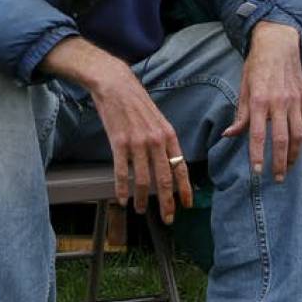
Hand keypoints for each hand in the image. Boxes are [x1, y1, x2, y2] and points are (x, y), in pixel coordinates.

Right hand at [41, 38, 193, 222]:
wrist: (115, 84)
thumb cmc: (135, 102)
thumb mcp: (157, 119)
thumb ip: (163, 141)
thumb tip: (169, 162)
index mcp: (168, 134)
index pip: (180, 167)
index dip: (185, 189)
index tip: (186, 205)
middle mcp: (156, 140)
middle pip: (165, 178)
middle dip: (167, 202)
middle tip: (168, 218)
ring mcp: (137, 142)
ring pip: (144, 179)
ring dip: (143, 199)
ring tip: (142, 210)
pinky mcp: (119, 142)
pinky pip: (122, 172)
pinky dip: (123, 189)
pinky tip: (123, 199)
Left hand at [223, 21, 301, 181]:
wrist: (278, 43)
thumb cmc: (257, 66)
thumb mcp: (244, 87)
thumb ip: (240, 115)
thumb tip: (229, 135)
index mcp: (259, 101)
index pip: (257, 135)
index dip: (257, 156)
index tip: (257, 173)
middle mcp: (278, 102)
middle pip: (281, 139)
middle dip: (279, 162)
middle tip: (276, 179)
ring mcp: (295, 101)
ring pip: (298, 135)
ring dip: (294, 155)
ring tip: (288, 169)